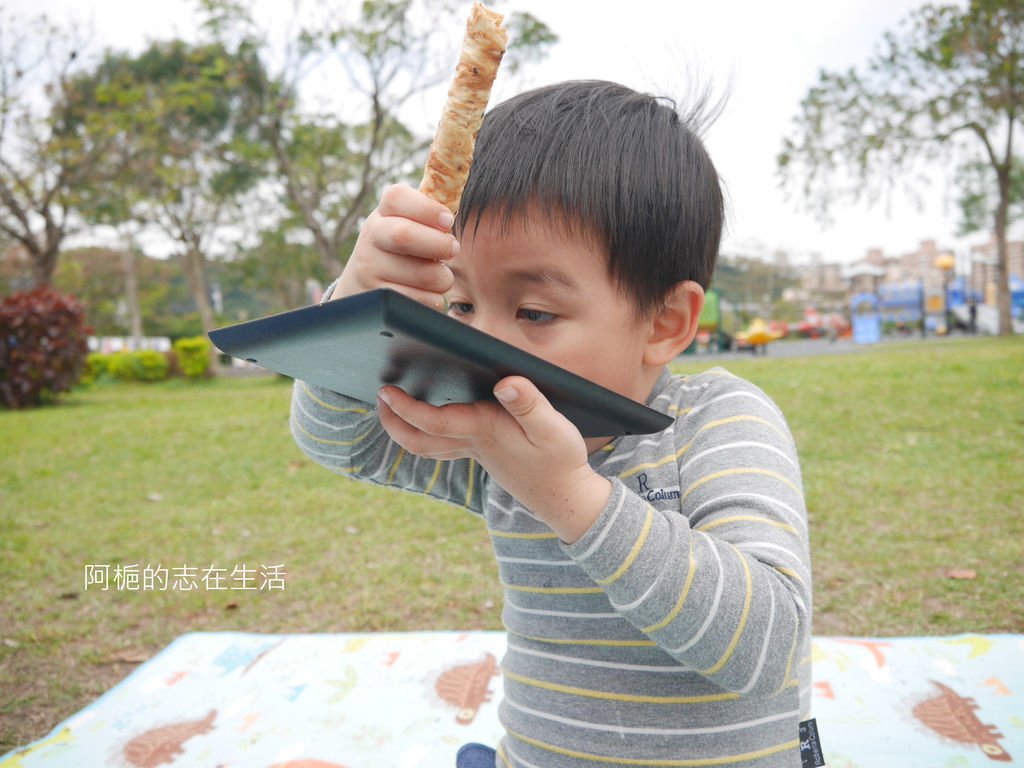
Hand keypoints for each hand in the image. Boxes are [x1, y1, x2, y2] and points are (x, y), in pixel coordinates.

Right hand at [334, 184, 459, 308]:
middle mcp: (372, 236)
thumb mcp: (408, 225)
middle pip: (404, 235)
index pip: (397, 197)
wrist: (362, 287)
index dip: (426, 208)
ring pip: (419, 273)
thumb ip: (431, 211)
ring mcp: (370, 267)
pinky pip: (416, 299)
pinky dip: (433, 299)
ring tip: (441, 276)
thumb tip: (459, 172)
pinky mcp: (377, 296)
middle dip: (438, 245)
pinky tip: (430, 294)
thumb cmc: (401, 251)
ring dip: (441, 277)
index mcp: (384, 212)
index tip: (448, 221)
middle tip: (452, 249)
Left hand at [376, 376, 611, 542]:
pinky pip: (443, 446)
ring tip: (392, 406)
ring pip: (427, 447)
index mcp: (483, 432)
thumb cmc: (560, 460)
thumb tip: (506, 383)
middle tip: (379, 398)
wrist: (565, 498)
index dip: (406, 408)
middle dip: (393, 422)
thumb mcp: (553, 428)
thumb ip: (530, 404)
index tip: (386, 391)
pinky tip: (428, 417)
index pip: (433, 423)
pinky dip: (426, 433)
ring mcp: (475, 453)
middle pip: (418, 441)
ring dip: (404, 429)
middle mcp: (472, 444)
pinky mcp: (482, 455)